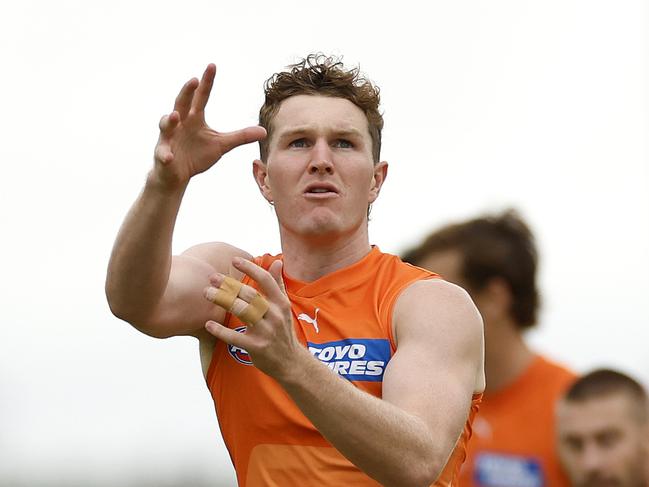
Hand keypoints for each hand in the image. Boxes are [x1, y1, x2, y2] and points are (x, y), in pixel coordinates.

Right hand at [152, 64, 266, 189]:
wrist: (177, 175)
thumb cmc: (197, 156)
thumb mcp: (222, 145)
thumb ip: (240, 137)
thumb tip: (264, 131)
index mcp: (194, 118)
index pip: (201, 96)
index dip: (207, 82)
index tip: (212, 66)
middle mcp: (179, 123)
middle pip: (182, 104)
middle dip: (186, 92)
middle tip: (194, 80)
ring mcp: (169, 138)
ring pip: (166, 126)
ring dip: (168, 120)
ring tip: (174, 116)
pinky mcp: (163, 155)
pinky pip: (163, 154)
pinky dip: (165, 154)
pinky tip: (169, 157)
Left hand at [203, 258, 303, 379]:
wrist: (291, 363)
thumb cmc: (283, 331)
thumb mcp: (284, 307)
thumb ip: (278, 284)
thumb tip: (278, 262)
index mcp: (281, 303)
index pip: (266, 280)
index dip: (250, 268)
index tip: (234, 260)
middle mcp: (275, 315)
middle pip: (250, 295)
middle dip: (230, 284)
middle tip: (212, 277)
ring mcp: (266, 332)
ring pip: (243, 311)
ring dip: (223, 300)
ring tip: (207, 293)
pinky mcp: (257, 347)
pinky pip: (235, 337)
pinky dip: (221, 331)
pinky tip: (208, 324)